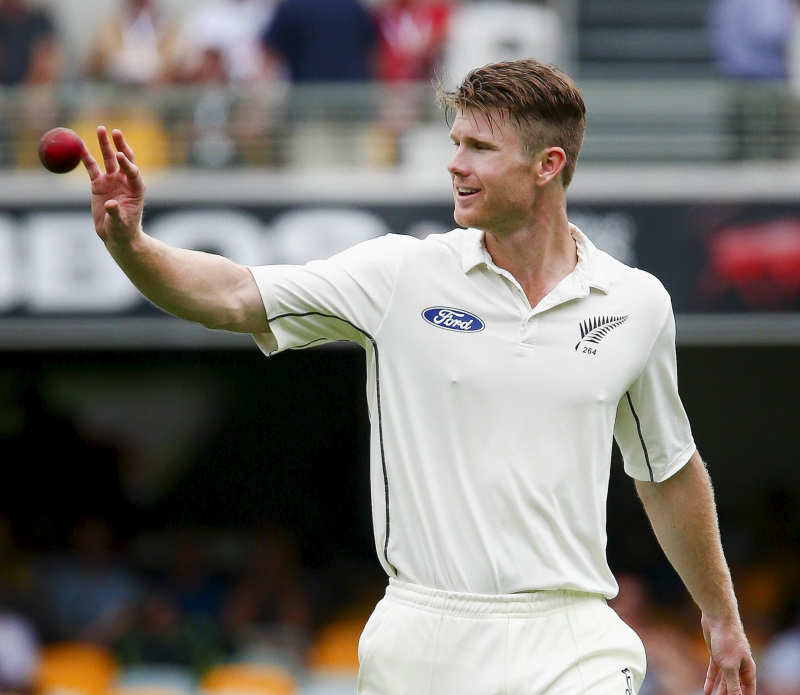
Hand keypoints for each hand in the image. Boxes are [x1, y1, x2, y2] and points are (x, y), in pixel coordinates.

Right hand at [81, 126, 144, 250]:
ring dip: (105, 145)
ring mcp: (112, 181)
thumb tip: (110, 204)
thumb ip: (116, 213)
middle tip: (115, 132)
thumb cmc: (123, 230)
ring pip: (108, 159)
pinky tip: (80, 145)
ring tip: (101, 129)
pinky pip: (92, 167)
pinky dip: (86, 157)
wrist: (116, 235)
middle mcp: (125, 181)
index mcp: (136, 190)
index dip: (127, 164)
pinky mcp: (99, 184)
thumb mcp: (120, 223)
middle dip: (120, 145)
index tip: (121, 156)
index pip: (133, 173)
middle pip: (123, 159)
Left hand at [701, 614, 755, 694]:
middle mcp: (739, 666)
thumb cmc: (728, 641)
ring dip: (720, 691)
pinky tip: (706, 690)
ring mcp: (727, 660)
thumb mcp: (730, 667)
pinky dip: (710, 680)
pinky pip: (714, 671)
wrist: (718, 618)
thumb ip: (734, 685)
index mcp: (748, 669)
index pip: (748, 690)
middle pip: (735, 686)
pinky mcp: (716, 654)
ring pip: (724, 680)